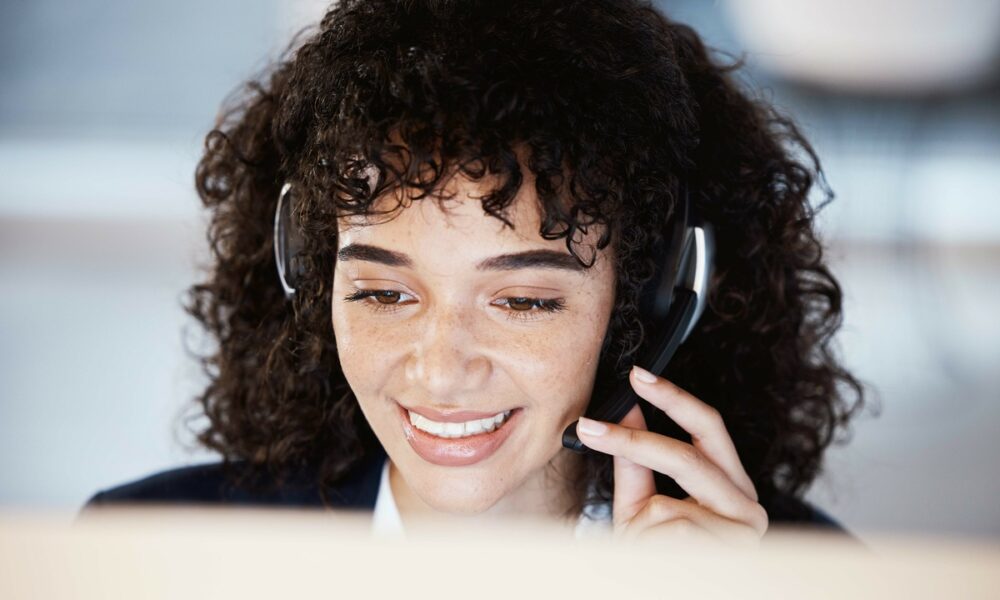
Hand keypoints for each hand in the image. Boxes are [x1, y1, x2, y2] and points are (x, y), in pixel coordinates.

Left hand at [575, 365, 768, 548]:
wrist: (664, 592)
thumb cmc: (660, 559)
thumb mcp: (643, 507)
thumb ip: (635, 461)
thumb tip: (625, 410)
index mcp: (729, 485)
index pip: (707, 427)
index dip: (672, 397)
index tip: (634, 376)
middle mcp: (747, 505)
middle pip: (689, 455)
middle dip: (638, 439)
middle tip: (594, 424)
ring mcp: (744, 533)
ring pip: (669, 506)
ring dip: (642, 527)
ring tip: (644, 549)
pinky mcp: (733, 554)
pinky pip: (669, 535)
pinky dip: (650, 546)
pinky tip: (658, 562)